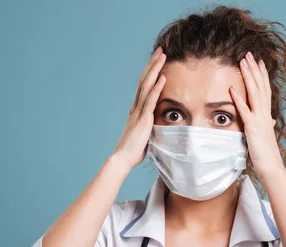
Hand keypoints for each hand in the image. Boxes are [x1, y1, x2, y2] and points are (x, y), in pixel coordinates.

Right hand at [113, 46, 166, 169]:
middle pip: (144, 80)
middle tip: (160, 50)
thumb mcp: (143, 135)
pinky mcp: (143, 119)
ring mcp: (138, 112)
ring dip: (155, 70)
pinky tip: (163, 78)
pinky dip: (157, 88)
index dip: (150, 72)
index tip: (157, 60)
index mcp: (136, 110)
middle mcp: (136, 107)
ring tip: (162, 56)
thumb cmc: (132, 151)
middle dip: (153, 64)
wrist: (122, 158)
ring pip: (147, 86)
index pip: (144, 86)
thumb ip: (148, 127)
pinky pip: (151, 100)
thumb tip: (154, 127)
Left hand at [229, 51, 284, 177]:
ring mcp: (259, 120)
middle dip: (255, 69)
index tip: (258, 62)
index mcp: (267, 115)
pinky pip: (244, 111)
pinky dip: (238, 99)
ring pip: (254, 93)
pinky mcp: (252, 128)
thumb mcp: (267, 137)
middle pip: (260, 86)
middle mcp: (265, 114)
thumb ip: (268, 126)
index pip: (265, 90)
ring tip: (243, 62)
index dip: (262, 75)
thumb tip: (273, 121)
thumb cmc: (267, 154)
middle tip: (249, 54)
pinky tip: (232, 88)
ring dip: (248, 77)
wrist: (271, 167)